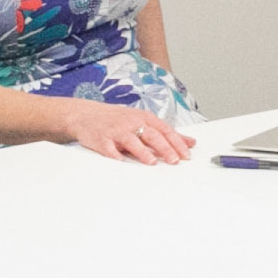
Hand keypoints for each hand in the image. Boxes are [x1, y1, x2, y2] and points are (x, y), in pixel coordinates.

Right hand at [58, 97, 195, 164]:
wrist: (87, 115)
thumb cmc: (118, 119)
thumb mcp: (144, 121)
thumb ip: (167, 133)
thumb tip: (190, 142)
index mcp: (144, 118)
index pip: (165, 130)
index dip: (177, 143)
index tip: (186, 155)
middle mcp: (132, 122)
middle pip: (152, 135)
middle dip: (164, 148)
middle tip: (174, 161)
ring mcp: (116, 130)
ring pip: (132, 141)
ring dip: (142, 152)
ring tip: (152, 162)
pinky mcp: (102, 139)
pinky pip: (109, 148)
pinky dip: (115, 155)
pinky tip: (122, 161)